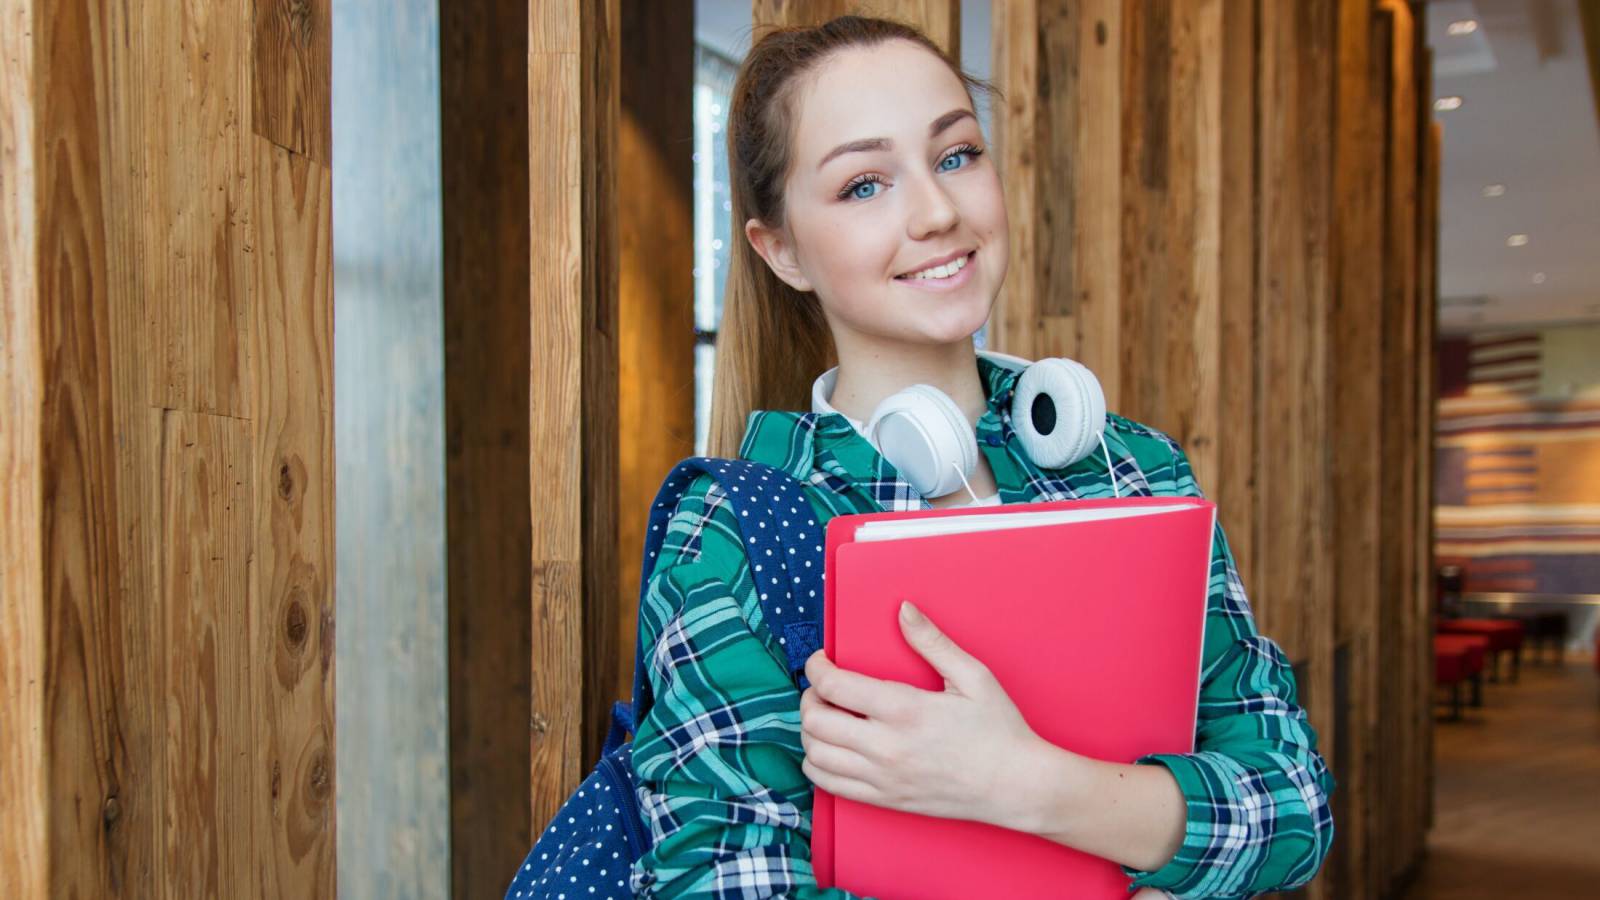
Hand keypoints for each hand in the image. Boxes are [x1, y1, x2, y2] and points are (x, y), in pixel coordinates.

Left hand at [798, 601, 1045, 828]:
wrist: (1016, 786)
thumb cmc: (999, 730)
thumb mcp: (973, 676)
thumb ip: (932, 641)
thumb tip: (903, 609)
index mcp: (904, 710)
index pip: (833, 686)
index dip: (816, 667)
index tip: (820, 660)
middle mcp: (886, 746)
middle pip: (815, 720)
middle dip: (809, 697)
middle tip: (822, 687)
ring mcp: (882, 777)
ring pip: (815, 754)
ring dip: (810, 731)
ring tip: (827, 716)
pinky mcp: (885, 800)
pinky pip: (829, 785)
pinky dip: (817, 764)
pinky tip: (832, 749)